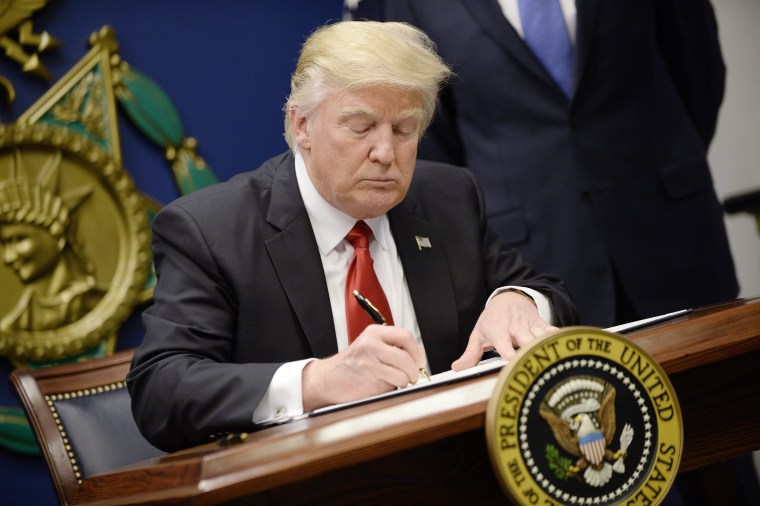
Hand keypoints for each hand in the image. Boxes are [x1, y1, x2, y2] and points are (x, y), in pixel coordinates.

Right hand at [302, 325, 426, 410]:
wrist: (329, 378)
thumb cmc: (353, 364)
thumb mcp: (372, 346)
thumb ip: (393, 347)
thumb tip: (419, 356)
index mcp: (374, 333)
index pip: (405, 336)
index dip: (417, 351)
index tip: (420, 360)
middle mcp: (371, 344)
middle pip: (406, 356)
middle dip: (414, 369)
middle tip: (413, 375)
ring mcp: (369, 362)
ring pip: (402, 372)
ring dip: (405, 380)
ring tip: (399, 381)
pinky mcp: (369, 379)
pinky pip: (393, 384)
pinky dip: (395, 387)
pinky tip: (385, 384)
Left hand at [452, 290, 556, 370]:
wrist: (510, 299)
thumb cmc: (492, 321)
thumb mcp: (478, 334)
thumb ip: (470, 354)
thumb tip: (457, 370)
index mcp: (498, 330)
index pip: (503, 341)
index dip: (508, 350)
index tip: (511, 359)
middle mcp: (515, 327)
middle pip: (525, 339)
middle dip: (530, 350)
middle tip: (535, 364)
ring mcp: (530, 325)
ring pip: (541, 336)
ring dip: (547, 347)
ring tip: (554, 362)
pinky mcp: (542, 325)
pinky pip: (553, 332)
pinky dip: (559, 340)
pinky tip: (566, 350)